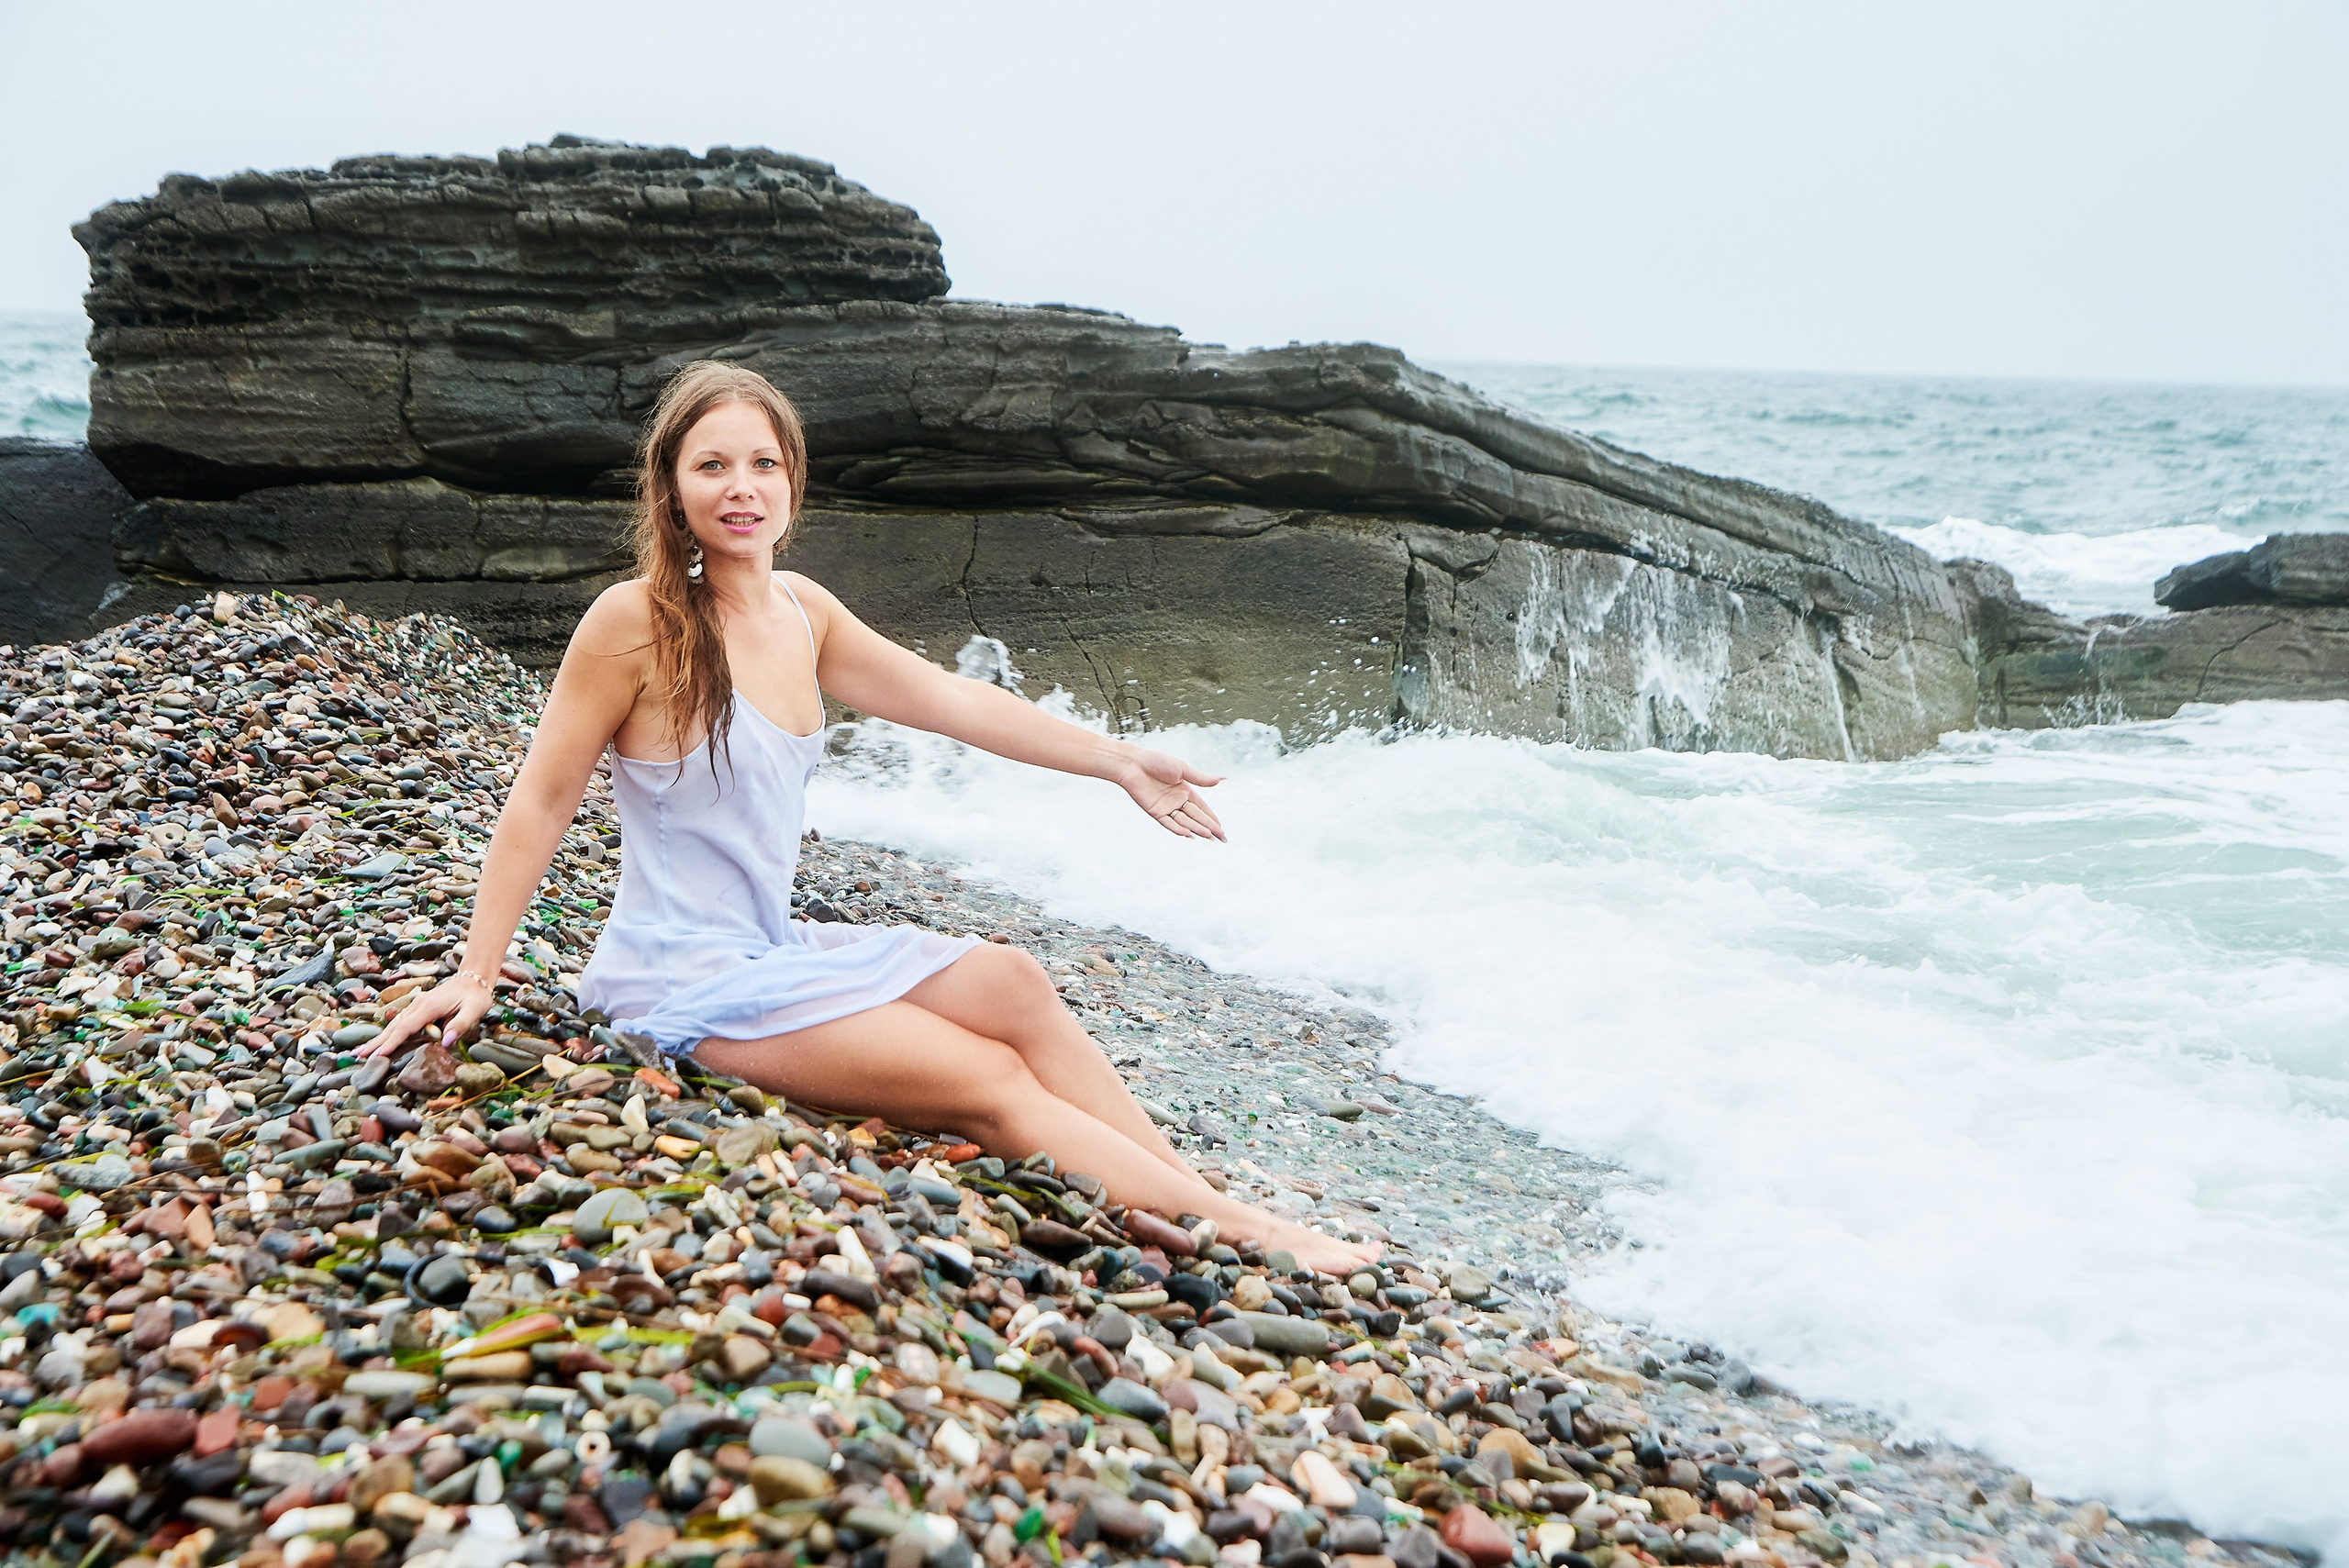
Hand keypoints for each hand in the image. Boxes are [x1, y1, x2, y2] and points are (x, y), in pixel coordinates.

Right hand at [360, 969, 494, 1057]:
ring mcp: (417, 1005)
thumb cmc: (476, 996)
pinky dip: (388, 1033)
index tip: (378, 1055)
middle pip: (393, 1026)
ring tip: (361, 1052)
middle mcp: (418, 1005)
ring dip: (378, 1039)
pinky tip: (379, 1042)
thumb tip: (446, 1042)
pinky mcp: (419, 1008)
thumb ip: (460, 1025)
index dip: (392, 1042)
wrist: (474, 978)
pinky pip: (400, 1022)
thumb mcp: (474, 1010)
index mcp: (429, 1006)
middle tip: (357, 1056)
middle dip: (376, 1042)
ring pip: (394, 1024)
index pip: (406, 1027)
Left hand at [1118, 747, 1225, 839]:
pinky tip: (1189, 834)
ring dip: (1197, 829)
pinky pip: (1168, 823)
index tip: (1221, 828)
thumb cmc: (1156, 761)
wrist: (1133, 764)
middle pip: (1196, 816)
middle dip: (1209, 827)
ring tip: (1209, 836)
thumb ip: (1200, 778)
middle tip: (1222, 837)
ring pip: (1185, 821)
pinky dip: (1178, 829)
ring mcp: (1166, 807)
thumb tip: (1221, 780)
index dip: (1211, 817)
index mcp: (1185, 790)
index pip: (1202, 807)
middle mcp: (1177, 800)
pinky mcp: (1155, 812)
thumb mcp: (1182, 769)